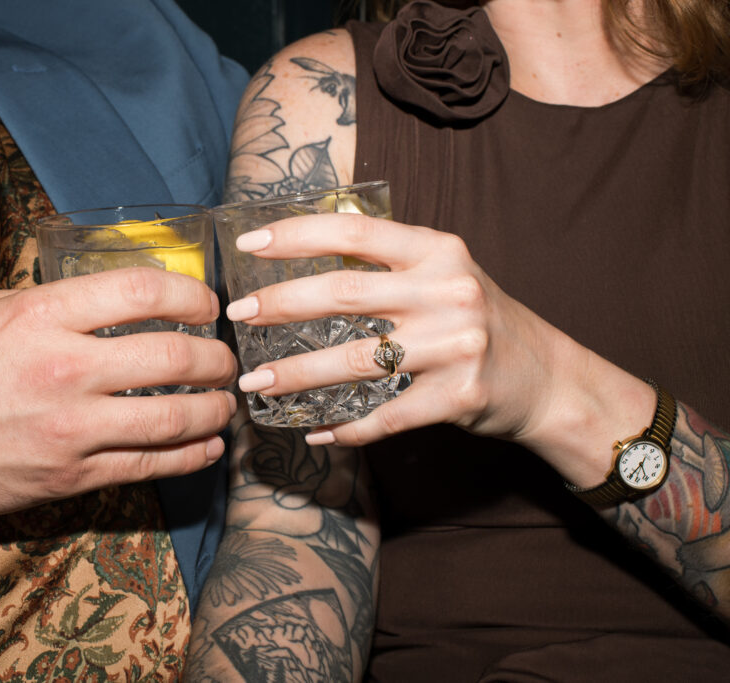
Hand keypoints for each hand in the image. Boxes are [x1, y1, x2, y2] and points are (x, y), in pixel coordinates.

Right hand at [0, 268, 237, 554]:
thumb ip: (41, 296)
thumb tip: (95, 291)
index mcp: (41, 315)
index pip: (142, 292)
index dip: (191, 295)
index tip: (206, 304)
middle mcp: (62, 369)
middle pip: (174, 357)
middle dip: (216, 357)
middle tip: (226, 359)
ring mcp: (70, 429)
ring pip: (173, 418)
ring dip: (214, 410)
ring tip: (225, 403)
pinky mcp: (70, 477)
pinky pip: (149, 466)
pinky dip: (190, 456)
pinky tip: (207, 447)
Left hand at [225, 213, 647, 459]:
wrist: (547, 378)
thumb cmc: (478, 320)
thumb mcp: (443, 274)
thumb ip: (388, 263)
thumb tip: (305, 254)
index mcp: (438, 251)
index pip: (354, 231)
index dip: (296, 234)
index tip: (248, 244)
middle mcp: (448, 291)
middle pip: (344, 294)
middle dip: (280, 304)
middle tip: (239, 315)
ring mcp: (455, 346)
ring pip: (354, 360)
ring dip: (296, 374)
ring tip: (256, 381)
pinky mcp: (459, 397)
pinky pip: (385, 416)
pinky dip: (345, 427)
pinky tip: (314, 431)